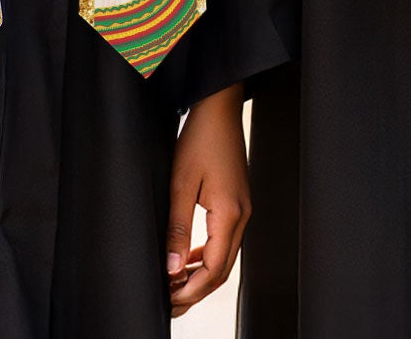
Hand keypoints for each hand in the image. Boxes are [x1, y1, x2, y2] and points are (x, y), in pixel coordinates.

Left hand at [166, 84, 249, 314]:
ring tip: (174, 286)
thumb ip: (177, 229)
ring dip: (201, 276)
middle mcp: (242, 215)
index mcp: (230, 213)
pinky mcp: (237, 203)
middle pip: (223, 269)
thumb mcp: (180, 184)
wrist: (220, 108)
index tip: (168, 300)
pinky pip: (225, 240)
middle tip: (168, 303)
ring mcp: (243, 208)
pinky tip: (188, 259)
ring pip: (225, 257)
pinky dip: (208, 257)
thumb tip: (172, 269)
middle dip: (196, 291)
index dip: (191, 291)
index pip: (214, 269)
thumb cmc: (201, 139)